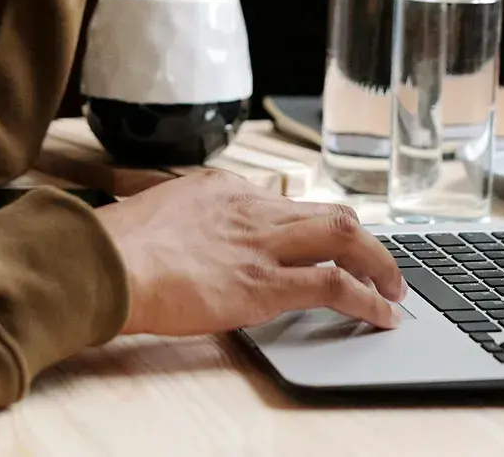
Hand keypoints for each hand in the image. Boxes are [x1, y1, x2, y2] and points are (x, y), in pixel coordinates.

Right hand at [94, 172, 405, 335]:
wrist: (108, 262)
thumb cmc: (117, 246)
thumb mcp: (155, 213)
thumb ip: (183, 220)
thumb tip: (181, 238)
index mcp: (221, 188)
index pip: (282, 204)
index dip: (310, 229)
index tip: (320, 246)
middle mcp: (250, 207)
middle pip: (328, 212)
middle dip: (362, 238)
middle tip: (381, 263)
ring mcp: (261, 244)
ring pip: (345, 238)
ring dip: (378, 264)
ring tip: (395, 289)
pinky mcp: (264, 285)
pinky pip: (334, 286)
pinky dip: (368, 299)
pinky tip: (383, 315)